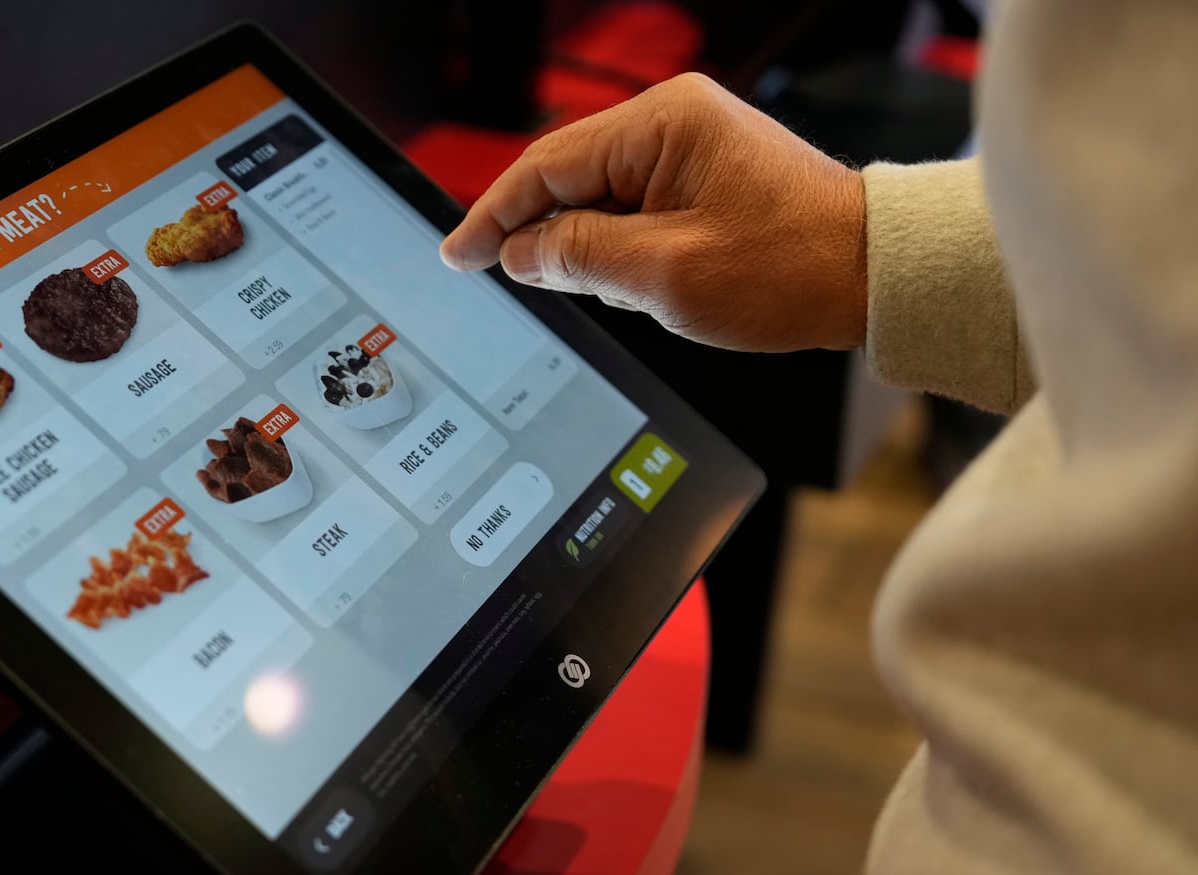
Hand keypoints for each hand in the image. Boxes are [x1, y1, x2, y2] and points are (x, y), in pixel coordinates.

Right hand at [439, 73, 867, 352]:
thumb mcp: (665, 274)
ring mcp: (691, 148)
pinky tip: (644, 284)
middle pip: (568, 179)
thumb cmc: (791, 269)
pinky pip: (635, 210)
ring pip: (600, 201)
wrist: (874, 277)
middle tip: (511, 282)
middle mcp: (674, 122)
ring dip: (592, 251)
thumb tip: (522, 253)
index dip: (493, 216)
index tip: (458, 254)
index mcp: (663, 125)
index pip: (547, 166)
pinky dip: (622, 250)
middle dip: (542, 236)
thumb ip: (579, 258)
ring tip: (631, 293)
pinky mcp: (704, 177)